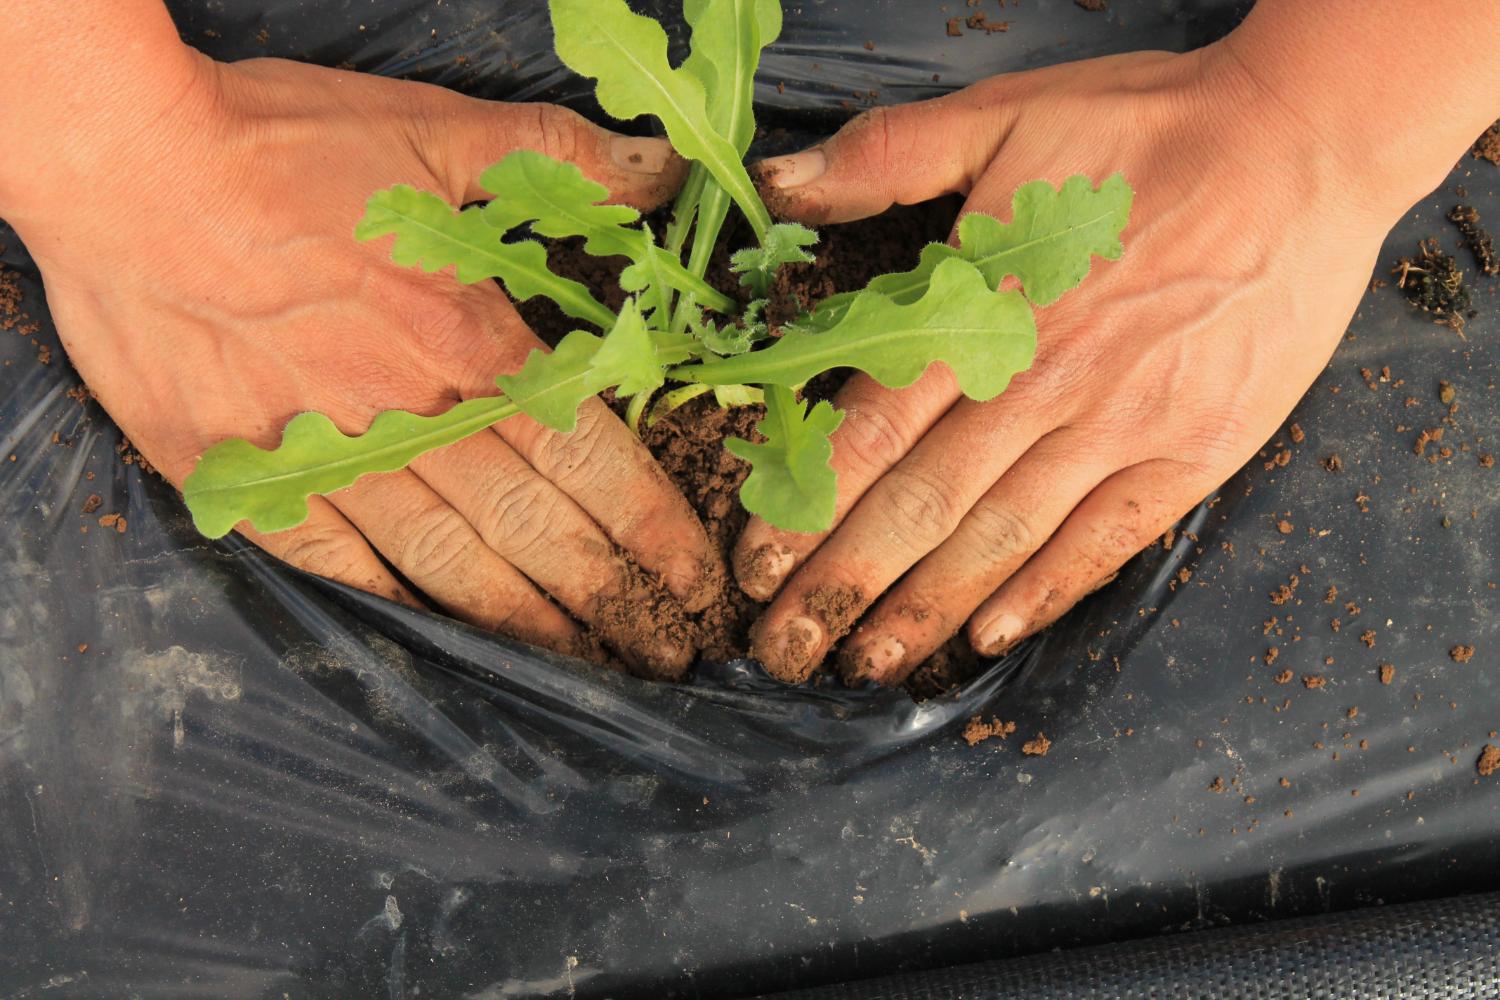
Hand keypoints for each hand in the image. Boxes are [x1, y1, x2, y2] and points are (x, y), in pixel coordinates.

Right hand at [15, 55, 721, 673]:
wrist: (122, 171)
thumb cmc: (280, 147)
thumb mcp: (435, 130)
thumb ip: (555, 159)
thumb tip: (658, 169)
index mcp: (470, 340)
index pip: (592, 458)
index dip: (654, 528)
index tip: (696, 582)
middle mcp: (413, 415)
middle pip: (536, 529)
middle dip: (613, 598)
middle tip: (666, 652)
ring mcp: (329, 458)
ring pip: (451, 565)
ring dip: (527, 625)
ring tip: (586, 667)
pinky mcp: (250, 480)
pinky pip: (341, 565)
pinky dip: (399, 604)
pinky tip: (448, 637)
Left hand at [736, 46, 1402, 683]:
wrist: (1306, 146)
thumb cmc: (1150, 128)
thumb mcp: (1007, 110)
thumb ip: (889, 155)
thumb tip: (782, 184)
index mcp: (986, 306)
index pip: (869, 430)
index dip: (804, 504)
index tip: (753, 566)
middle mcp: (1044, 383)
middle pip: (921, 504)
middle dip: (841, 583)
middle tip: (783, 649)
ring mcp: (1121, 427)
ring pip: (1001, 538)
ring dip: (925, 608)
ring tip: (865, 664)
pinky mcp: (1190, 454)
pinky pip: (1104, 543)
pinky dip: (1044, 593)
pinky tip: (989, 637)